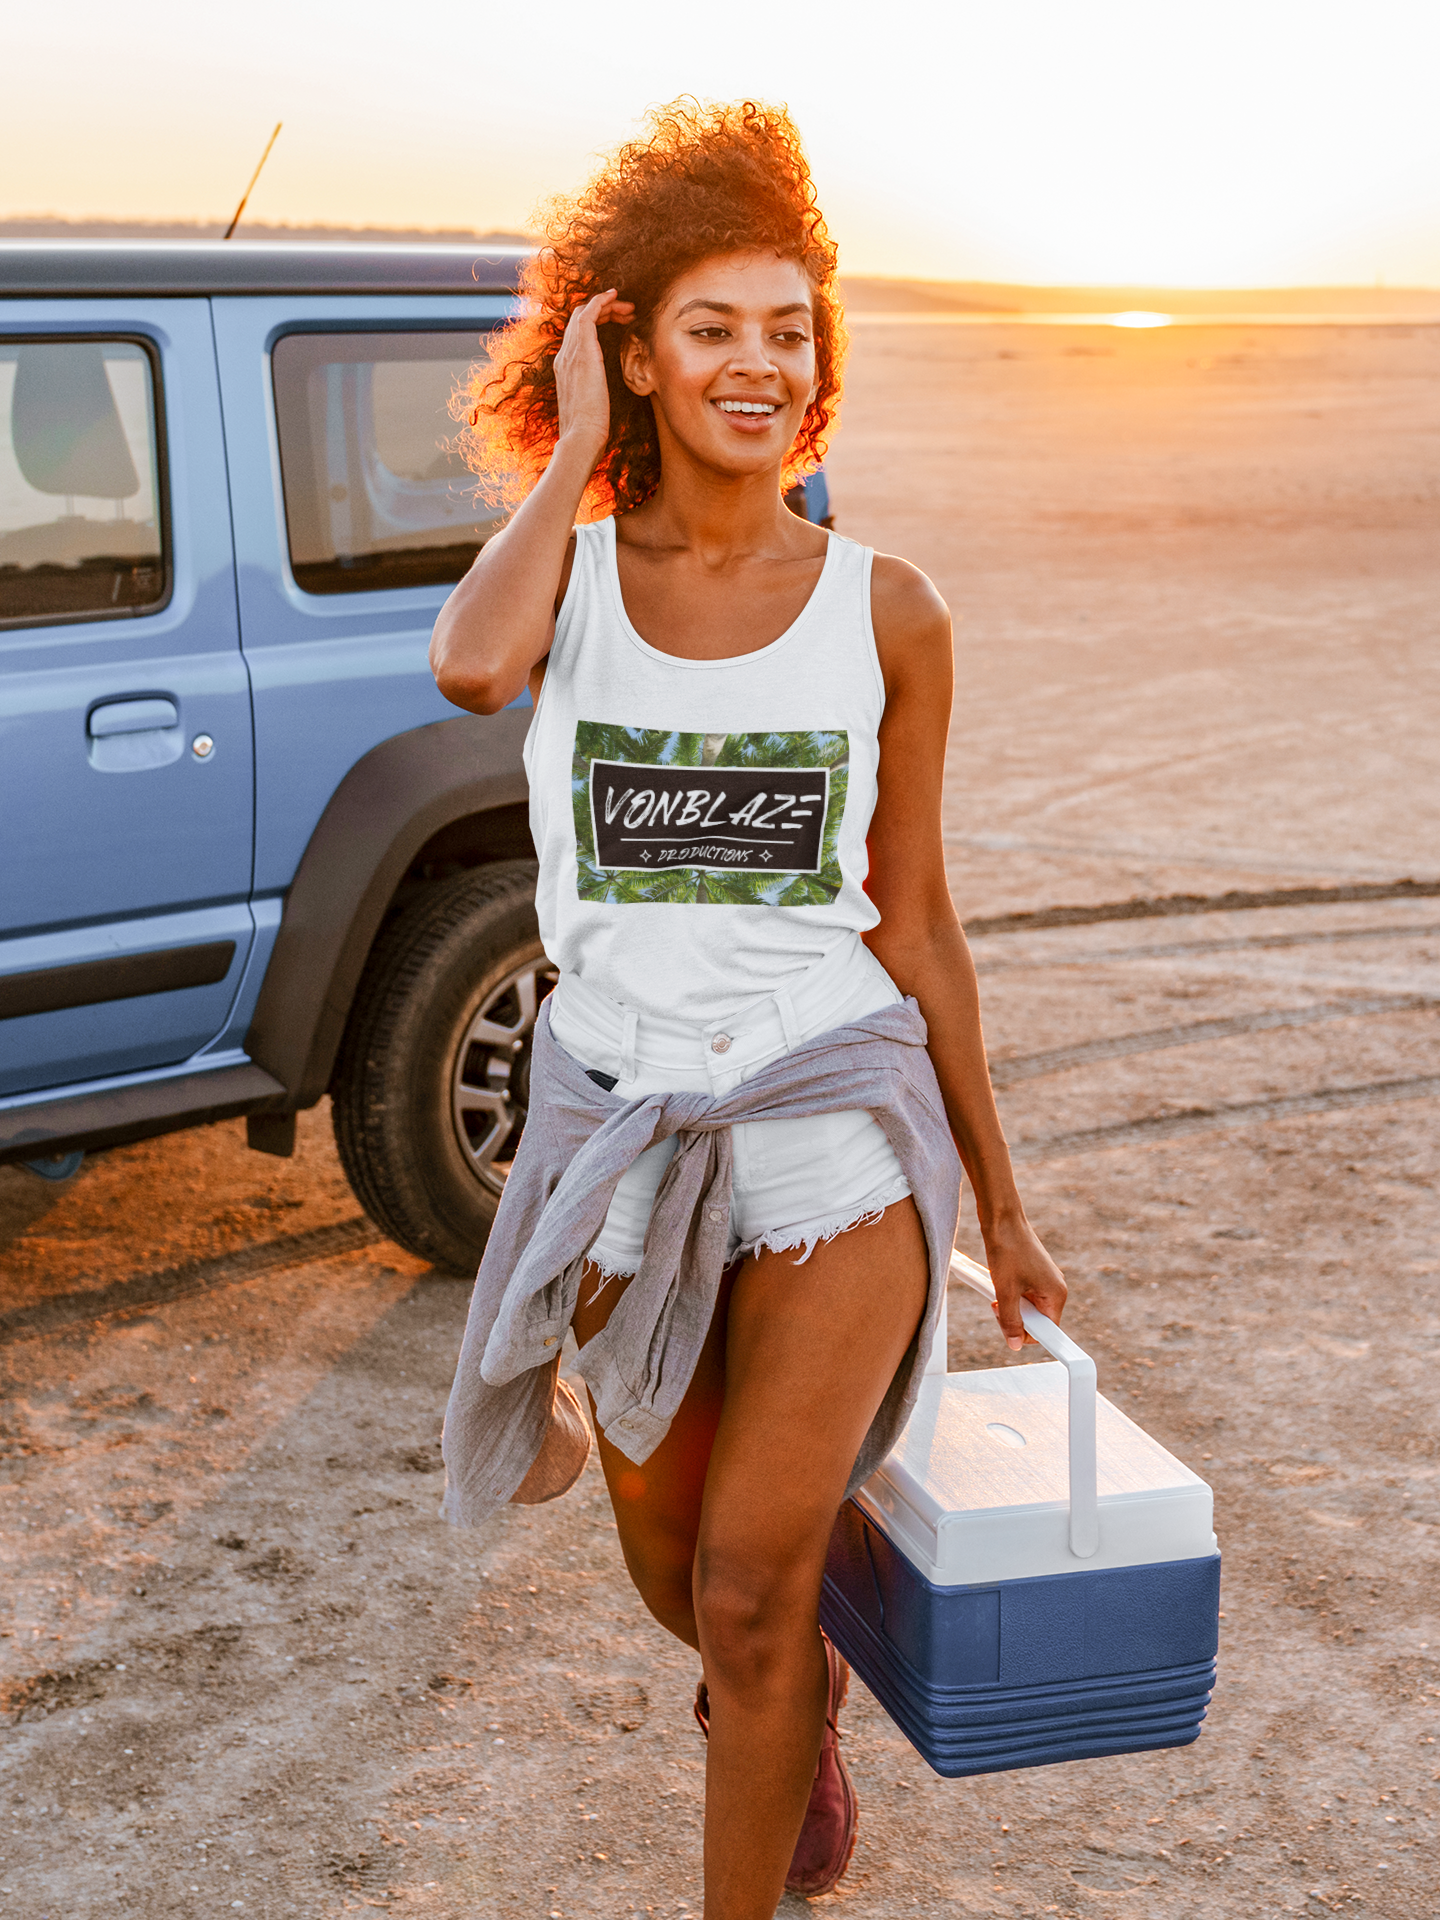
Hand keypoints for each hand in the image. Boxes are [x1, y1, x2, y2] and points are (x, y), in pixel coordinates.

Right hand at [552, 288, 635, 464]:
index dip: (598, 324)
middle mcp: (564, 356)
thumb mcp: (592, 407)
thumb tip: (605, 397)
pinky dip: (602, 300)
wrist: (582, 437)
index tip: (620, 324)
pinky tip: (616, 296)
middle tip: (628, 313)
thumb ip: (595, 394)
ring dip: (607, 305)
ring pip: (584, 312)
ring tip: (629, 308)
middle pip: (579, 319)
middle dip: (604, 311)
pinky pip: (588, 313)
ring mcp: (571, 352)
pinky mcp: (582, 350)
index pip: (577, 335)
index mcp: (565, 369)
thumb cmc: (590, 430)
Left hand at [983, 1213, 1066, 1351]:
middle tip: (998, 1306)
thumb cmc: (1007, 1250)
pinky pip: (1023, 1293)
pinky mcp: (1033, 1272)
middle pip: (1036, 1320)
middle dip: (1015, 1318)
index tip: (1010, 1334)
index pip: (1047, 1332)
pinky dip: (1009, 1293)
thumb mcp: (1005, 1291)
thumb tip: (1015, 1344)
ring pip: (1027, 1307)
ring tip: (997, 1291)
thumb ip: (1010, 1321)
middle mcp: (1054, 1288)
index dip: (1027, 1335)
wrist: (1001, 1218)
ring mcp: (1044, 1280)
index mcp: (1056, 1295)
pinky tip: (998, 1282)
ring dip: (1010, 1306)